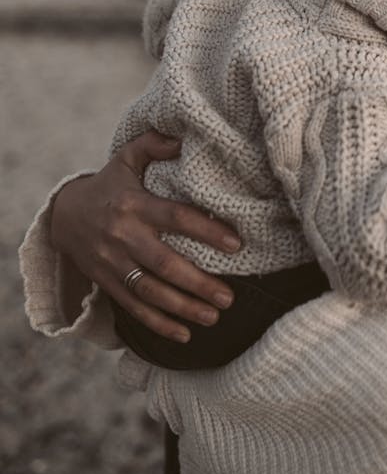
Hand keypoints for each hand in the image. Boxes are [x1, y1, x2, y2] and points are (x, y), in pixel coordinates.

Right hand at [49, 131, 240, 341]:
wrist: (63, 215)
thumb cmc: (108, 185)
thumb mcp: (126, 159)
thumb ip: (152, 145)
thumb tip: (181, 139)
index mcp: (134, 205)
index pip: (176, 218)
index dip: (207, 231)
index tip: (236, 244)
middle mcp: (123, 236)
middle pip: (165, 264)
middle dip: (198, 283)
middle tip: (229, 296)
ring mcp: (113, 263)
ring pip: (150, 292)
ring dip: (183, 308)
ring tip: (215, 315)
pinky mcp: (106, 283)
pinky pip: (133, 308)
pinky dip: (158, 325)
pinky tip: (184, 335)